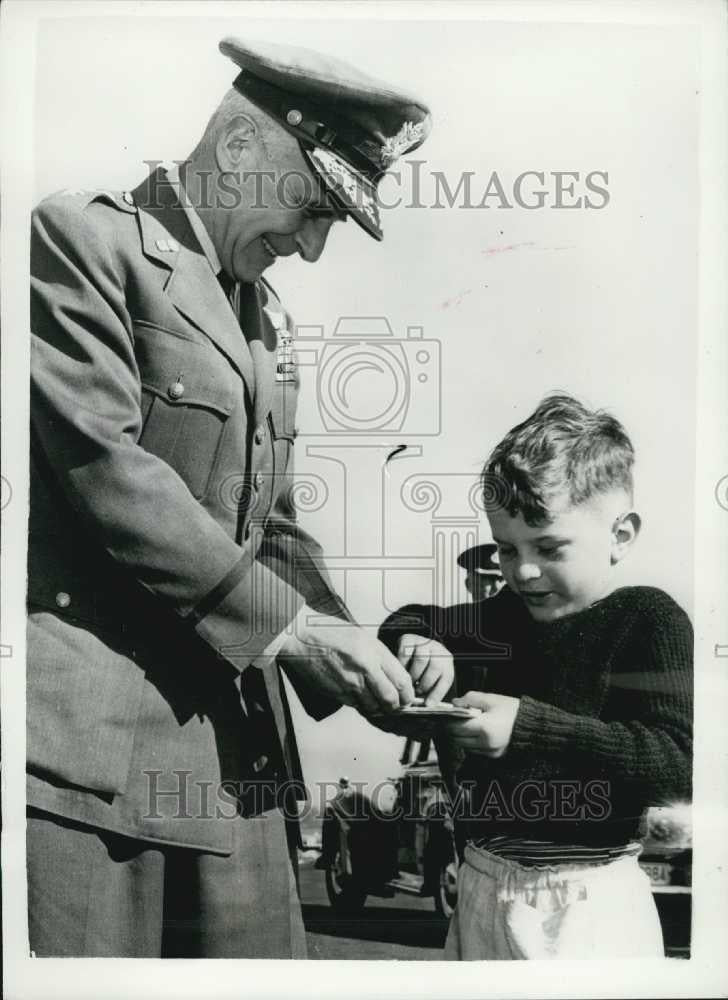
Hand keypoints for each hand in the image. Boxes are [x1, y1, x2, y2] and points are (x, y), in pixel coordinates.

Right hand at [279, 611, 414, 714]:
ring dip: (379, 709)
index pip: (402, 681)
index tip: (408, 697)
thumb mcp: (362, 637)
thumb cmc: (331, 632)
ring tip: (379, 704)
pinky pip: (356, 706)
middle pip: (390, 700)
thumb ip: (379, 657)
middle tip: (397, 706)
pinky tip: (360, 698)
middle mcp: (364, 669)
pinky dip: (362, 706)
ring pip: (373, 708)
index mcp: (374, 651)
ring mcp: (349, 683)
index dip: (409, 694)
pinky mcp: (336, 693)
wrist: (301, 637)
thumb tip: (394, 677)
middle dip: (397, 707)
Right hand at [396, 635, 454, 705]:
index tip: (428, 704)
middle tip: (416, 692)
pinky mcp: (408, 638)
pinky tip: (401, 671)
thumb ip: (430, 691)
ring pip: (421, 659)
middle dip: (425, 683)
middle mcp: (437, 649)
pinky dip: (402, 665)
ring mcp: (423, 642)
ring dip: (414, 675)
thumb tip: (426, 706)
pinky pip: (406, 653)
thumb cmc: (420, 669)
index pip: (446, 677)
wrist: (408, 649)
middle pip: (436, 667)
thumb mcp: (430, 678)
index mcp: (446, 661)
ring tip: (409, 682)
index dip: (437, 693)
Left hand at [443, 691, 520, 757]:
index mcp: (484, 728)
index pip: (455, 728)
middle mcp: (485, 743)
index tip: (444, 715)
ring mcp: (490, 752)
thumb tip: (455, 703)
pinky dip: (471, 742)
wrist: (533, 726)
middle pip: (457, 739)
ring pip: (464, 746)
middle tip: (453, 719)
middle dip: (452, 729)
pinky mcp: (494, 756)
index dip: (447, 721)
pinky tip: (476, 731)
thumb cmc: (514, 711)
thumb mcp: (491, 699)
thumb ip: (470, 699)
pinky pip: (475, 750)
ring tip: (466, 724)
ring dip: (461, 736)